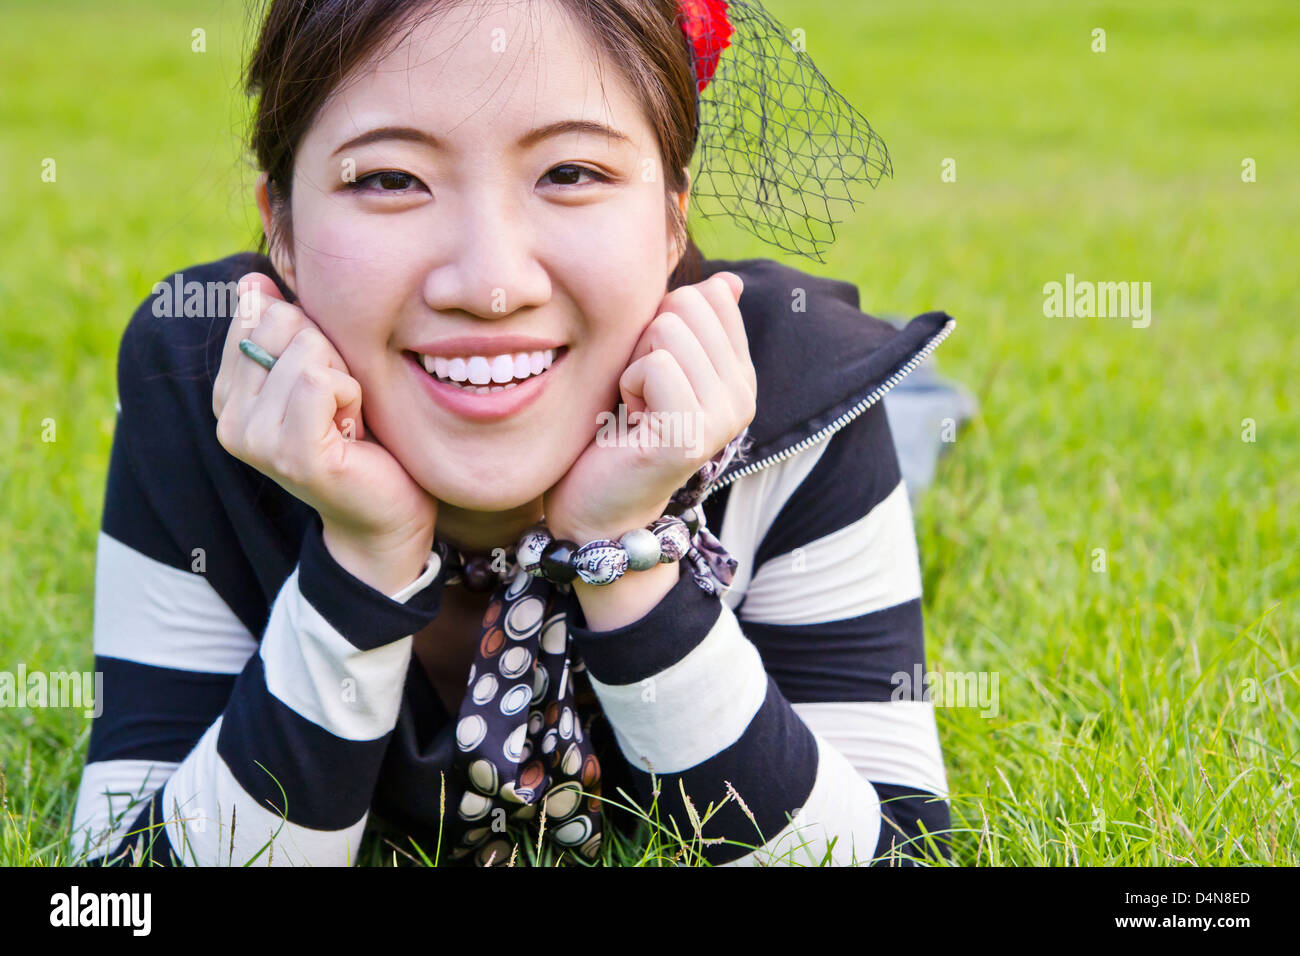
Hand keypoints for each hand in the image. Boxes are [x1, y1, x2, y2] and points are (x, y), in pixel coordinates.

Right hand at [213, 273, 438, 588]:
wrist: (385, 514)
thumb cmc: (360, 438)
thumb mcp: (319, 372)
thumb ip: (284, 329)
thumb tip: (251, 280)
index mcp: (229, 393)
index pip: (257, 311)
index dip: (310, 334)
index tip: (324, 384)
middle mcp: (230, 418)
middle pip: (281, 321)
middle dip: (329, 351)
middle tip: (340, 403)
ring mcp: (254, 439)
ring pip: (306, 347)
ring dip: (346, 376)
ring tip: (347, 418)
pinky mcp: (291, 453)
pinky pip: (321, 380)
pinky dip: (352, 395)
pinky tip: (353, 428)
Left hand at [542, 271, 755, 543]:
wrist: (597, 507)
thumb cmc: (616, 430)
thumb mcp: (656, 363)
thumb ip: (692, 325)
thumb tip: (728, 283)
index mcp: (740, 375)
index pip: (710, 295)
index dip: (662, 321)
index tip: (652, 372)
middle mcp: (743, 396)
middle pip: (687, 305)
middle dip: (646, 339)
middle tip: (639, 392)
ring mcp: (724, 417)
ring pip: (668, 329)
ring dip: (633, 365)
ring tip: (635, 408)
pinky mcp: (693, 434)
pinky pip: (655, 365)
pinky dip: (628, 385)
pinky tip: (630, 421)